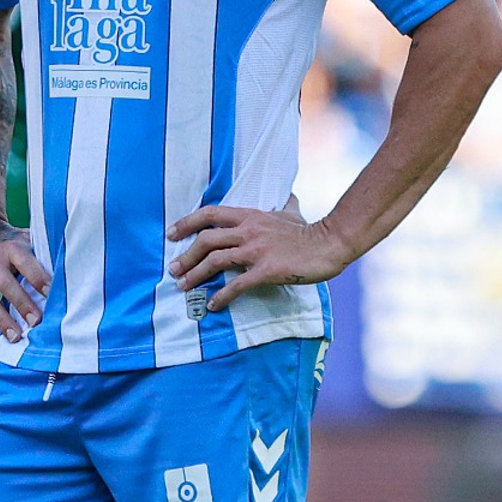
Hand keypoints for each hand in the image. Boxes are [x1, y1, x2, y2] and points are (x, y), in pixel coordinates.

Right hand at [0, 219, 51, 350]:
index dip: (40, 279)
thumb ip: (42, 253)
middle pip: (7, 285)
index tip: (53, 296)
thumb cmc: (10, 240)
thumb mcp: (25, 238)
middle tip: (37, 323)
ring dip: (2, 321)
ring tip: (17, 339)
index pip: (27, 264)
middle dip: (22, 304)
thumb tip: (76, 270)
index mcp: (12, 248)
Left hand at [167, 205, 351, 311]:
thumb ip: (284, 206)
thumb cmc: (309, 231)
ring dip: (195, 275)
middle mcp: (249, 230)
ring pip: (215, 260)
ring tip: (184, 287)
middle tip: (173, 269)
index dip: (187, 223)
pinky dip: (221, 296)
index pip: (210, 214)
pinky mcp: (267, 270)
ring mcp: (257, 250)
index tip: (171, 234)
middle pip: (206, 240)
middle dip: (185, 256)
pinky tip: (213, 305)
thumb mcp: (292, 211)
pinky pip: (237, 284)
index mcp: (250, 216)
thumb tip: (289, 197)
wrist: (330, 243)